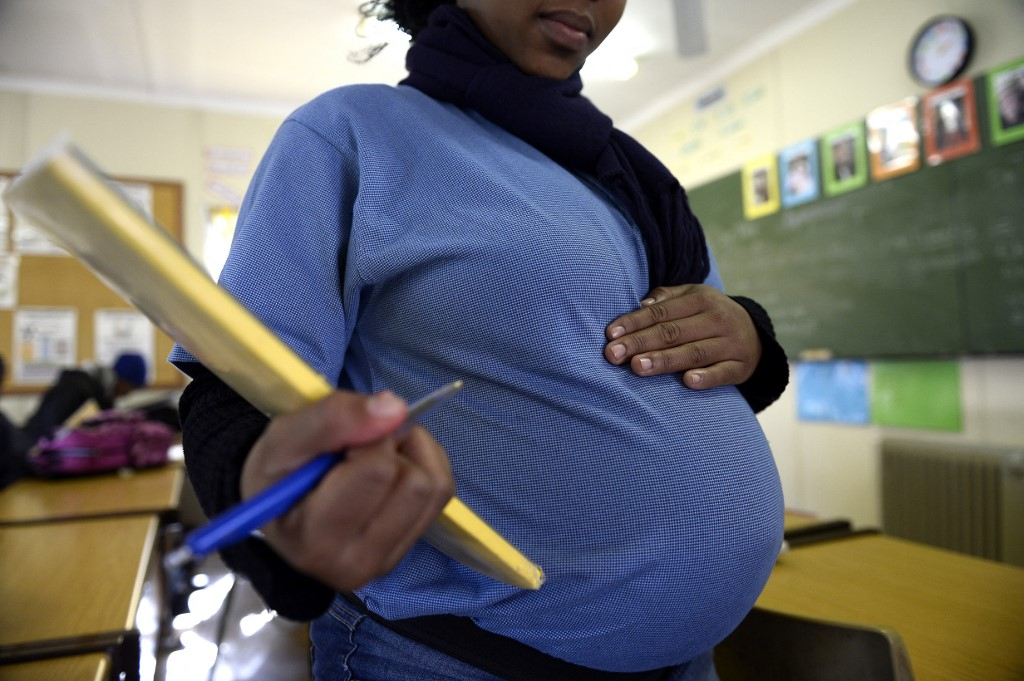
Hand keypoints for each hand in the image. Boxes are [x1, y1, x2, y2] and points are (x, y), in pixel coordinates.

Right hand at [240, 390, 453, 591]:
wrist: (277, 507)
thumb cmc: (276, 474)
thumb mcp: (284, 437)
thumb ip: (333, 418)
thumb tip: (396, 407)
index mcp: (317, 540)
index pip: (377, 470)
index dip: (366, 437)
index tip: (340, 442)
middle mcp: (356, 562)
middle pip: (414, 482)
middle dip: (391, 447)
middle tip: (357, 449)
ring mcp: (387, 560)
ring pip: (435, 487)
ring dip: (412, 454)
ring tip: (373, 456)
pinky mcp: (408, 548)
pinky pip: (442, 493)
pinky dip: (425, 465)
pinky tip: (392, 467)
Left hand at [604, 284, 761, 389]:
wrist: (756, 334)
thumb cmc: (709, 315)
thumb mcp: (693, 297)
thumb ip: (666, 298)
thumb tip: (641, 304)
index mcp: (701, 299)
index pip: (661, 312)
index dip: (634, 322)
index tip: (611, 335)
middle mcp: (716, 319)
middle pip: (672, 332)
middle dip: (640, 343)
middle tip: (613, 355)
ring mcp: (730, 344)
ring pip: (693, 353)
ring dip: (664, 360)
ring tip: (637, 367)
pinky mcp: (740, 367)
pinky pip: (722, 373)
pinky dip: (707, 377)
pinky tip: (688, 382)